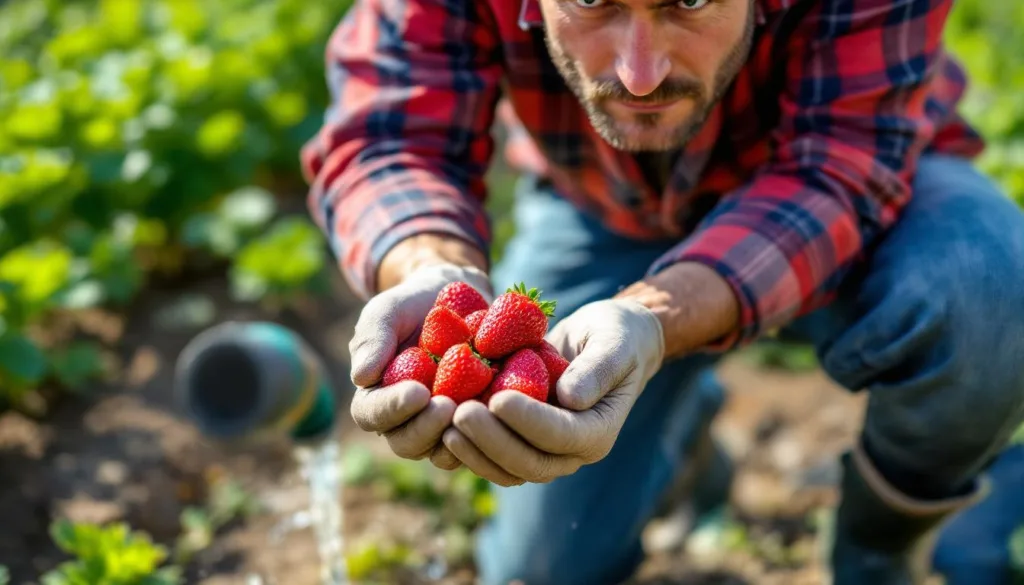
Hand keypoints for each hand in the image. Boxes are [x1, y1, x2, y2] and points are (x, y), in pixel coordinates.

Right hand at [348, 263, 492, 469]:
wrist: (457, 300)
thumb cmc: (414, 305)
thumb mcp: (388, 311)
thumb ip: (373, 338)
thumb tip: (361, 377)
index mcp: (377, 398)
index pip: (373, 415)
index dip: (393, 409)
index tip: (418, 391)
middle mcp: (407, 421)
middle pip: (408, 443)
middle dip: (426, 429)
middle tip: (449, 406)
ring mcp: (442, 428)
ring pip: (444, 453)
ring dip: (459, 437)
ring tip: (476, 410)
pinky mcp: (475, 425)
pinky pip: (481, 442)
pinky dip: (491, 430)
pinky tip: (504, 409)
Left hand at [444, 298, 665, 485]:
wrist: (605, 343)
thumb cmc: (614, 336)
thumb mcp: (614, 343)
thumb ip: (598, 368)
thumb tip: (570, 399)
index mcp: (598, 432)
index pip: (561, 435)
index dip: (529, 420)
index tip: (498, 398)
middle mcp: (571, 452)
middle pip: (529, 461)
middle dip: (492, 440)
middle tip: (460, 413)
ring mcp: (544, 452)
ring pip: (506, 468)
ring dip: (474, 451)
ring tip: (444, 425)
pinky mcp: (520, 442)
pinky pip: (492, 456)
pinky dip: (468, 447)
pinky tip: (441, 424)